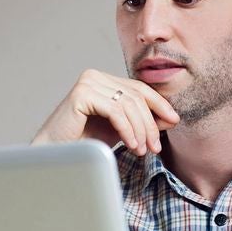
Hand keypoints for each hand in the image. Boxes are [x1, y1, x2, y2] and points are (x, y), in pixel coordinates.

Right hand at [31, 69, 179, 155]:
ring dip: (141, 130)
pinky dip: (128, 130)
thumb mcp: (121, 129)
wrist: (57, 154)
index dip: (159, 104)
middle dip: (151, 123)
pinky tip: (132, 145)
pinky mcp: (81, 94)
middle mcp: (95, 76)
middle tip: (156, 147)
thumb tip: (171, 118)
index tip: (174, 121)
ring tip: (143, 150)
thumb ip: (141, 120)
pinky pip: (115, 111)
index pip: (139, 88)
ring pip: (128, 104)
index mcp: (104, 80)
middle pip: (136, 96)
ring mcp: (87, 82)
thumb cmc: (85, 142)